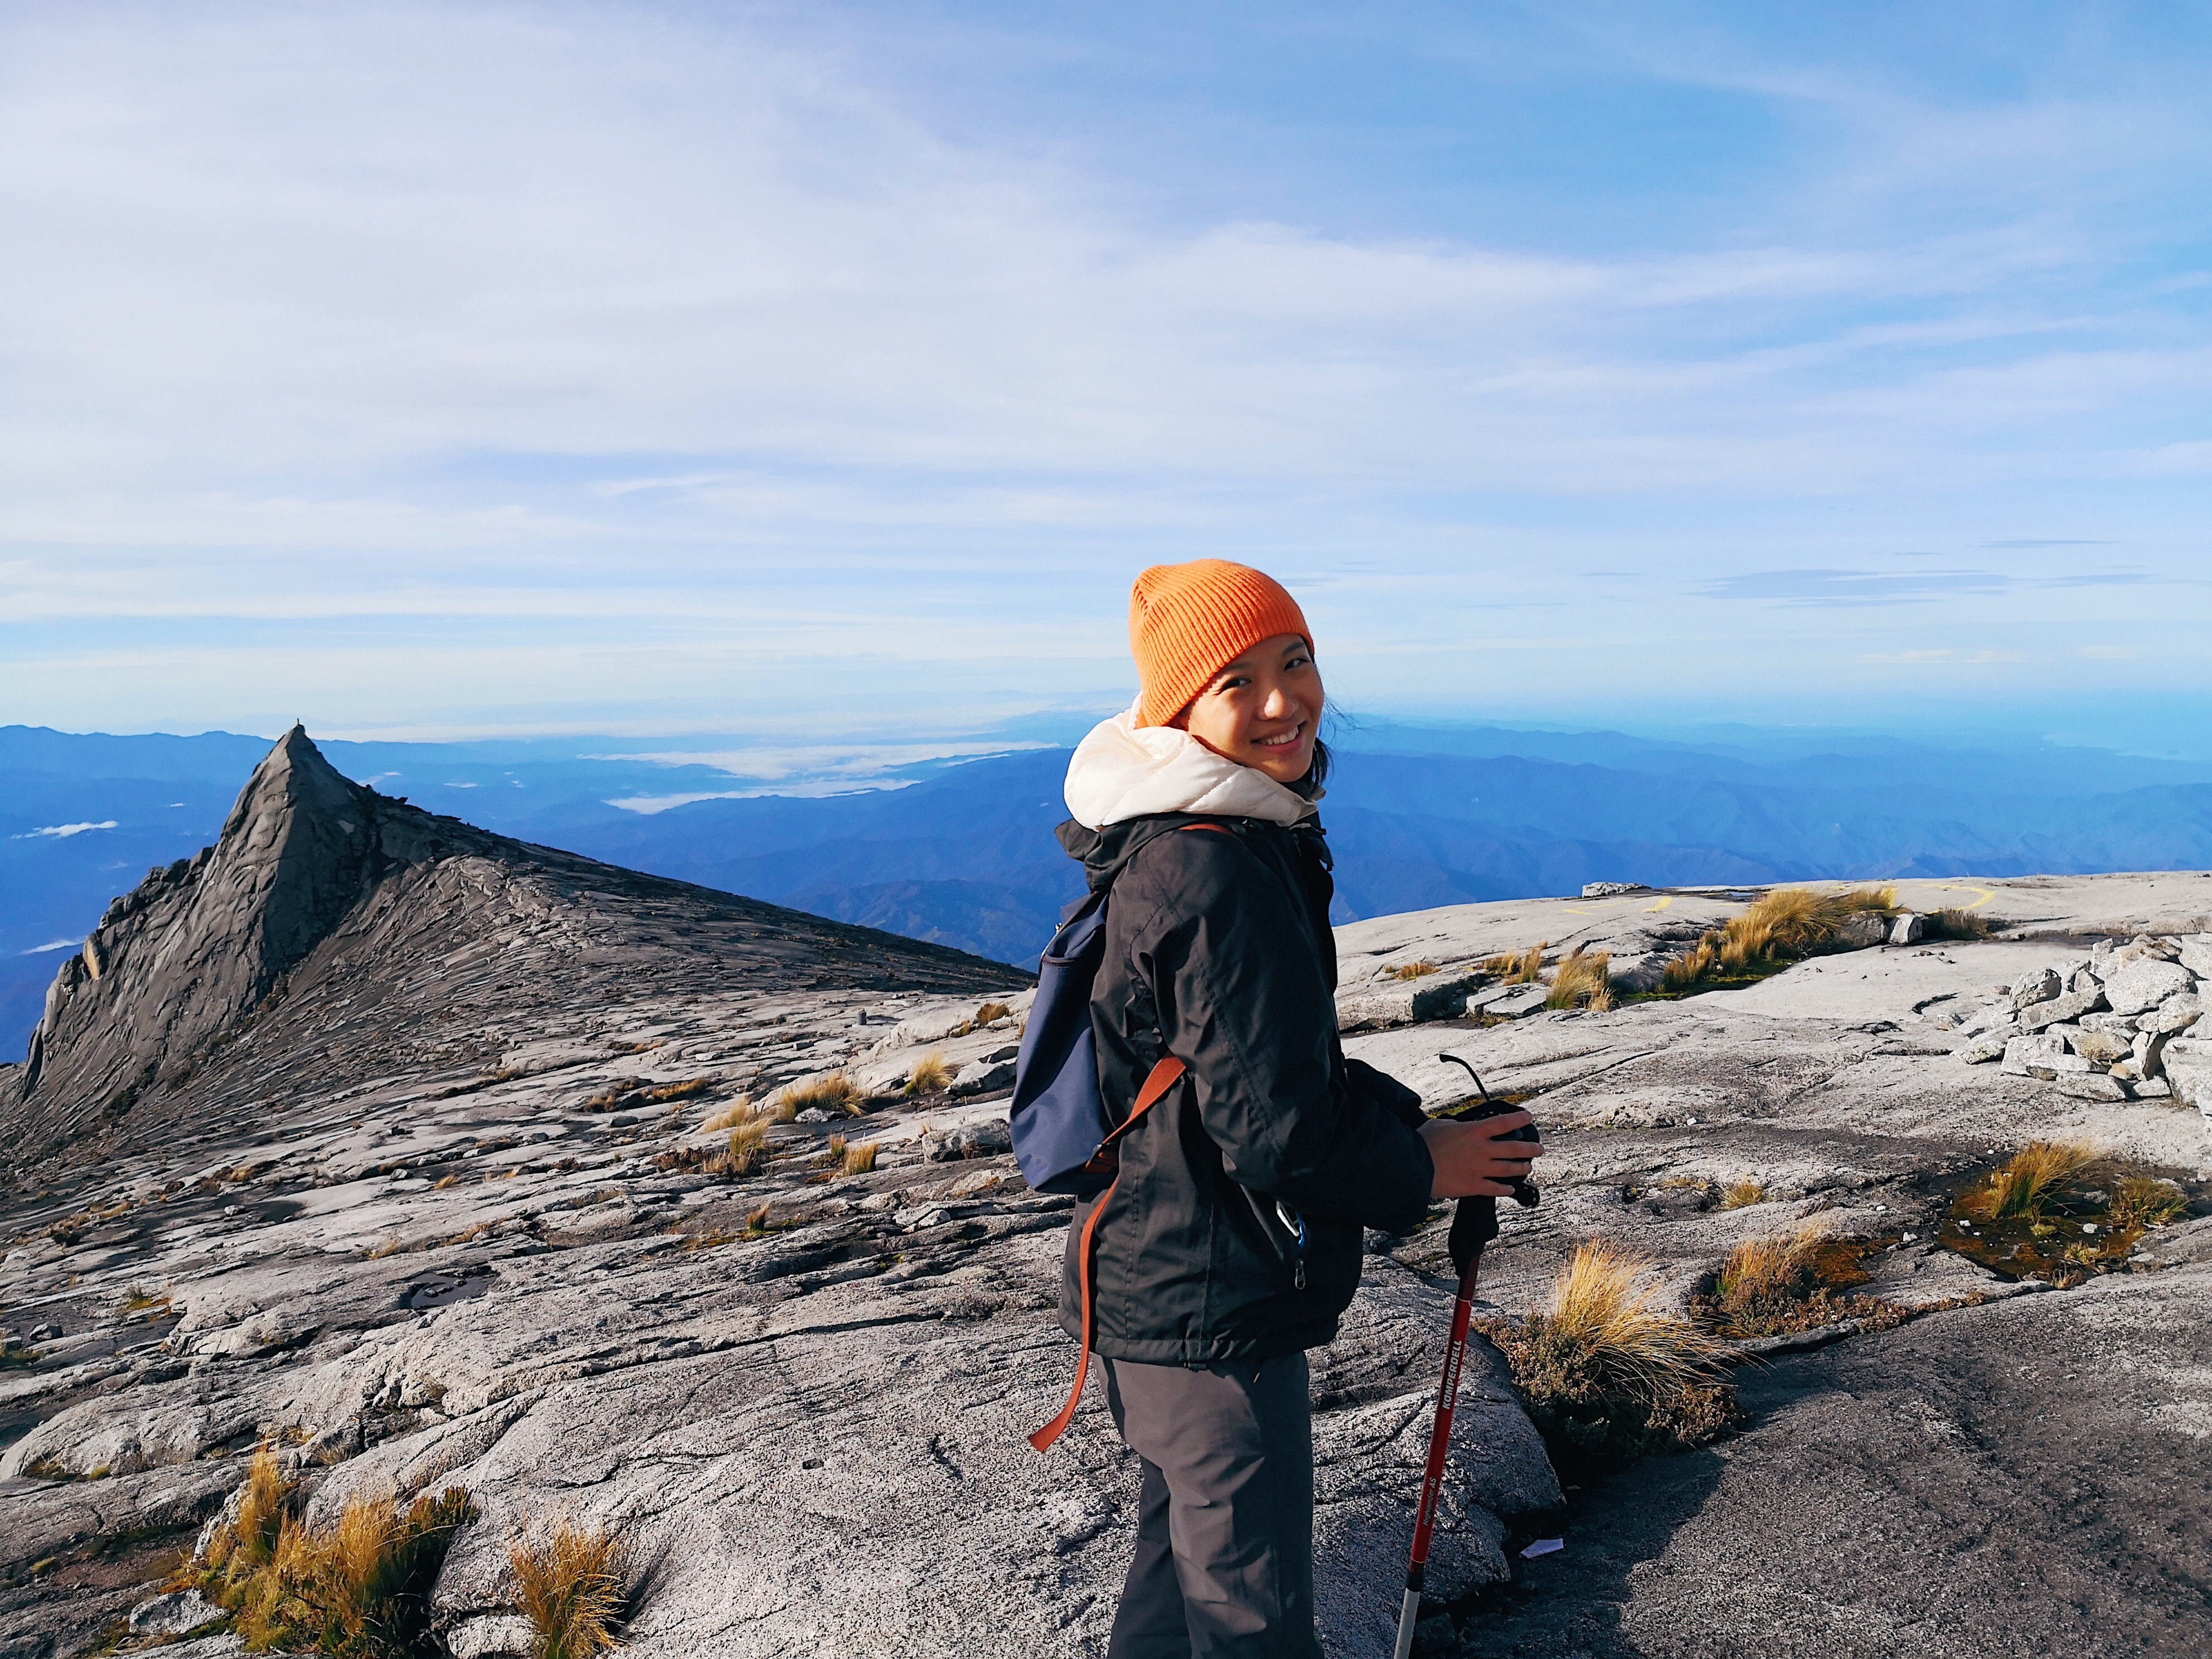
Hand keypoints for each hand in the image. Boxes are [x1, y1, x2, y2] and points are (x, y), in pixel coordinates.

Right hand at [1420, 1111, 1543, 1198]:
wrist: (1414, 1167)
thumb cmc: (1422, 1144)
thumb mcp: (1440, 1125)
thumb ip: (1456, 1126)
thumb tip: (1462, 1128)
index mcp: (1474, 1132)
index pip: (1504, 1122)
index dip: (1519, 1119)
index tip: (1528, 1117)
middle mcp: (1481, 1150)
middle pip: (1514, 1148)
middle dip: (1531, 1148)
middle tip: (1539, 1149)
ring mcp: (1479, 1169)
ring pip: (1509, 1169)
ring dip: (1522, 1168)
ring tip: (1528, 1168)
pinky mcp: (1473, 1186)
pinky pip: (1495, 1189)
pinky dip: (1505, 1189)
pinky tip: (1511, 1189)